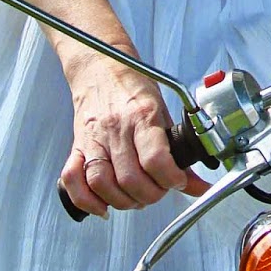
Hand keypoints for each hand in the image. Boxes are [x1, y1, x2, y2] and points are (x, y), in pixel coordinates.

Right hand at [59, 52, 208, 216]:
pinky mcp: (77, 146)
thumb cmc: (133, 88)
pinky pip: (73, 180)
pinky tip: (103, 204)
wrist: (101, 67)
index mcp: (143, 116)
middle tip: (158, 190)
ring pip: (101, 183)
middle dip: (150, 195)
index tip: (178, 182)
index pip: (155, 159)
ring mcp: (94, 139)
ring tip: (135, 197)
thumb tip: (197, 184)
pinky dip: (87, 200)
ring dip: (122, 201)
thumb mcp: (164, 113)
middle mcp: (116, 129)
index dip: (171, 180)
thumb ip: (180, 151)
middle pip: (129, 179)